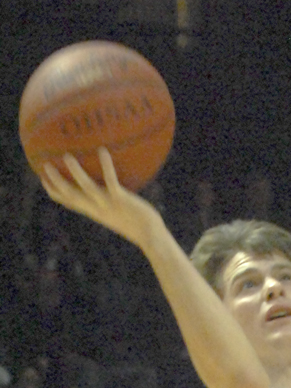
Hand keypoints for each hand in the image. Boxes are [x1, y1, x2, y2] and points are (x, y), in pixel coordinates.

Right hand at [41, 148, 163, 251]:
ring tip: (67, 156)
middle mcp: (97, 209)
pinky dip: (106, 167)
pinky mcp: (121, 200)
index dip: (54, 191)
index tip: (42, 179)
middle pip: (70, 196)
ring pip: (86, 188)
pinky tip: (103, 150)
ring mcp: (108, 204)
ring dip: (75, 173)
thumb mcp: (120, 212)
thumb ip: (111, 200)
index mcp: (94, 211)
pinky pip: (111, 181)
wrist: (150, 237)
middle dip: (55, 182)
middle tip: (44, 165)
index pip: (69, 202)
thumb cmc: (138, 224)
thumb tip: (111, 187)